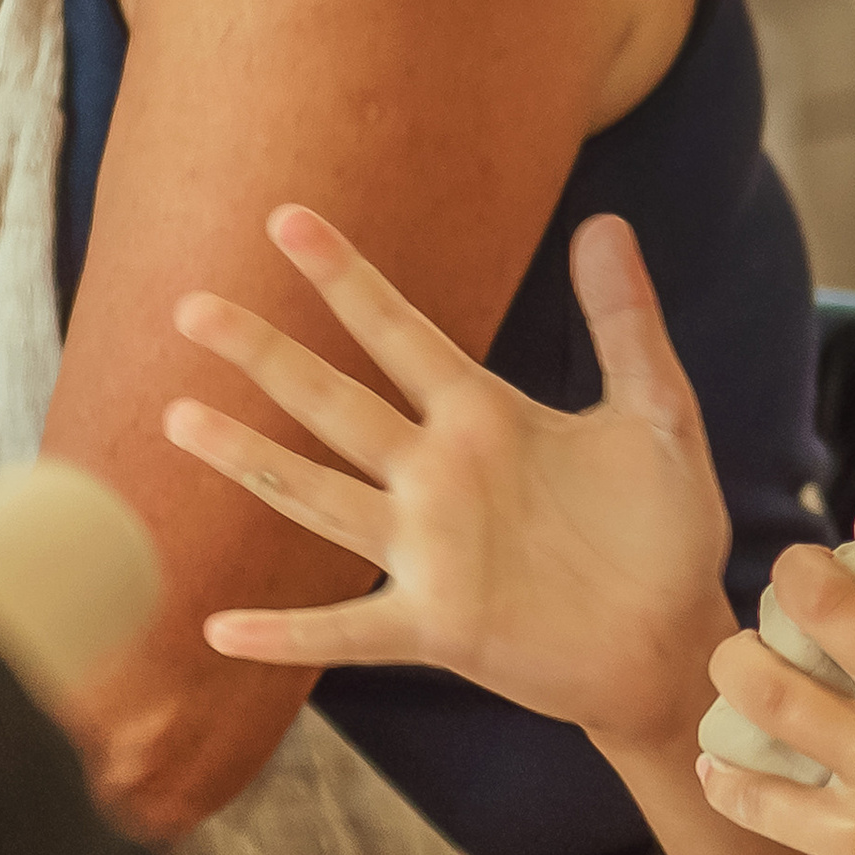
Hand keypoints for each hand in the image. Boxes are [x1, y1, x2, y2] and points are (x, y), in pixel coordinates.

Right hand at [166, 208, 732, 752]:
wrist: (674, 635)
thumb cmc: (664, 527)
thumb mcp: (656, 412)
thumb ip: (627, 322)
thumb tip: (604, 221)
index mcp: (486, 417)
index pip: (400, 333)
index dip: (345, 278)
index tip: (286, 219)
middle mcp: (440, 476)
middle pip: (336, 403)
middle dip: (268, 355)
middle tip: (192, 307)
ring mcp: (430, 551)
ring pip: (320, 497)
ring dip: (252, 463)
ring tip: (180, 419)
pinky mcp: (438, 626)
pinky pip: (348, 629)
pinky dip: (288, 633)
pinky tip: (222, 627)